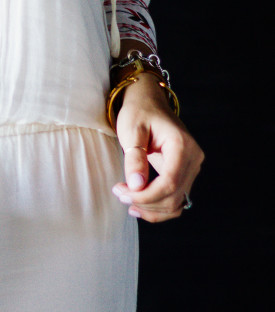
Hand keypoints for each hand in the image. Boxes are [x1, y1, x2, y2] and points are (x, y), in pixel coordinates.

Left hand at [112, 73, 203, 222]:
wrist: (149, 103)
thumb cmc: (139, 113)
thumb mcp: (131, 131)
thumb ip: (134, 158)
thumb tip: (137, 185)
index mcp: (182, 145)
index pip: (169, 183)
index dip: (146, 196)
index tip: (122, 192)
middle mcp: (193, 158)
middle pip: (173, 196)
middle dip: (144, 202)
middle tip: (119, 192)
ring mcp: (191, 167)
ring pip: (175, 203)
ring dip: (150, 208)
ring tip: (125, 197)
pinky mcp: (184, 174)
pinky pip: (175, 199)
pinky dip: (158, 207)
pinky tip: (138, 204)